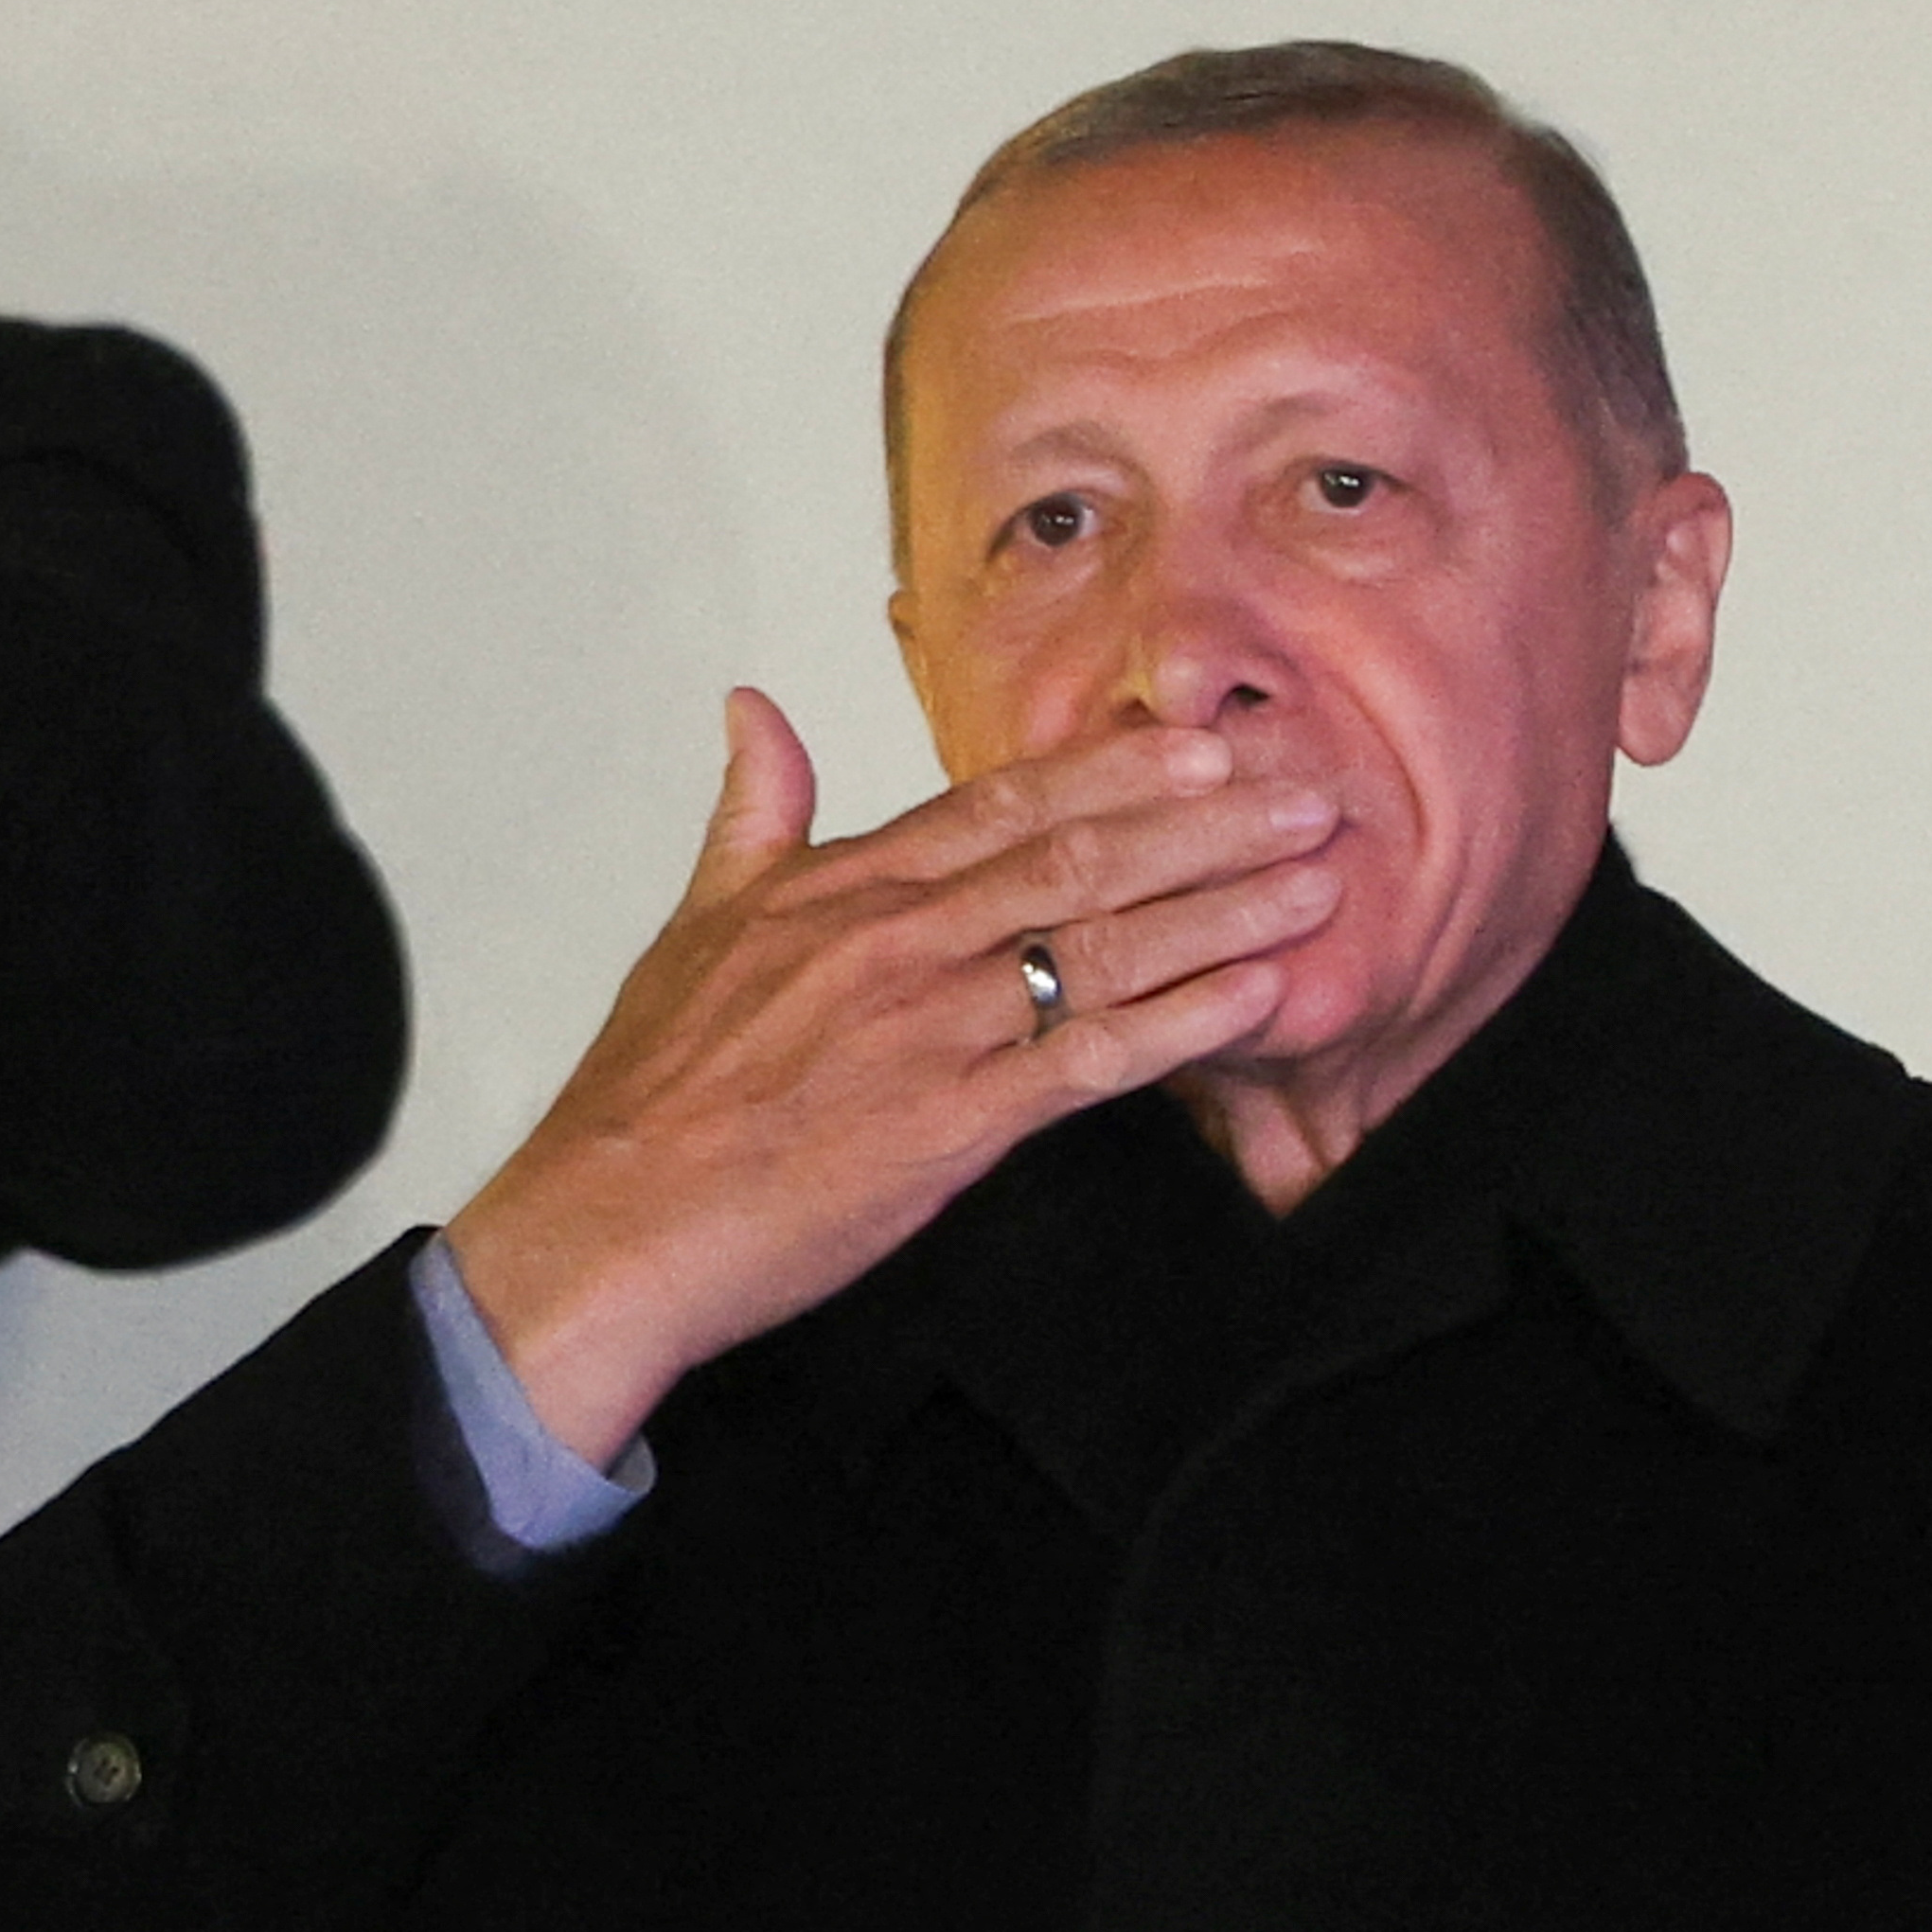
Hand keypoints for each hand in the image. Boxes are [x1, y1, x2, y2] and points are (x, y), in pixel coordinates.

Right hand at [442, 688, 1340, 1466]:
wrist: (613, 1222)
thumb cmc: (651, 1090)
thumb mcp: (695, 920)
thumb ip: (752, 811)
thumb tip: (753, 709)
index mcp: (846, 886)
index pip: (1002, 802)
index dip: (1116, 767)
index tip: (1205, 738)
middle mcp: (900, 940)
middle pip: (1079, 858)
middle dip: (1208, 822)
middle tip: (1313, 790)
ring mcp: (930, 1030)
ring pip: (1102, 946)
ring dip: (1223, 908)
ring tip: (1318, 878)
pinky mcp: (951, 1126)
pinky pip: (1091, 1061)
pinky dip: (1181, 1023)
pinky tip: (1258, 995)